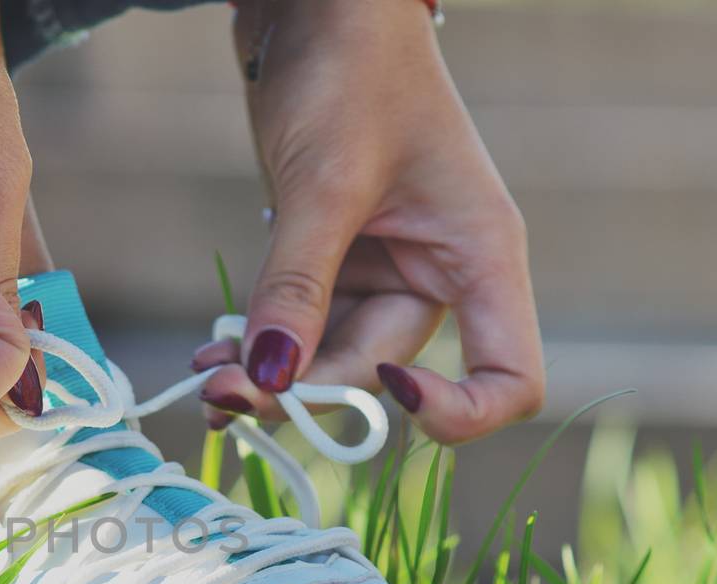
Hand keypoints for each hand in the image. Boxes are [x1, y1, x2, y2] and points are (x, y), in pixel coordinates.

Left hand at [196, 0, 542, 444]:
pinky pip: (302, 326)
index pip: (509, 379)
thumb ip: (299, 285)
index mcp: (478, 257)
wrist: (316, 5)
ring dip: (271, 377)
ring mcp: (384, 270)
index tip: (381, 390)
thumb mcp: (326, 180)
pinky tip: (215, 356)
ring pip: (330, 357)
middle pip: (382, 374)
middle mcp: (439, 274)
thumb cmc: (352, 68)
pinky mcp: (334, 258)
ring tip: (207, 381)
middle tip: (224, 396)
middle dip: (308, 392)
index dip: (454, 410)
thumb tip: (273, 378)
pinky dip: (262, 346)